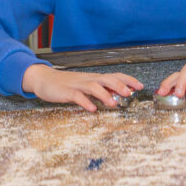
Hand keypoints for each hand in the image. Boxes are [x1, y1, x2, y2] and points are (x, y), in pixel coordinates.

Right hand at [21, 64, 142, 111]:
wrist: (44, 79)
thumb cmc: (67, 84)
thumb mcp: (86, 86)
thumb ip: (100, 90)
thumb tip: (117, 95)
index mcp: (94, 78)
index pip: (114, 76)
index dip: (127, 80)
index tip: (140, 86)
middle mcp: (88, 79)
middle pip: (106, 79)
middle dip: (119, 85)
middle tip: (130, 93)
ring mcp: (77, 85)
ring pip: (93, 87)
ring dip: (104, 94)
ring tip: (114, 103)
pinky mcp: (67, 92)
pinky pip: (77, 97)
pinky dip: (85, 102)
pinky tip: (92, 109)